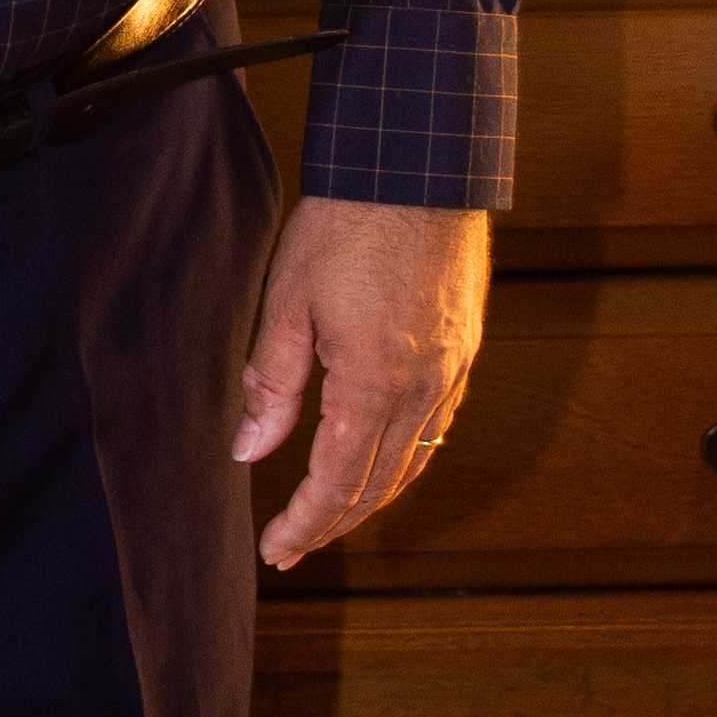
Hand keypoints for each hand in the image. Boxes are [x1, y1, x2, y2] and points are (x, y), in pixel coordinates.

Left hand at [232, 196, 490, 571]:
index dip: (304, 522)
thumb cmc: (346, 225)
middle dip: (333, 523)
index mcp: (373, 383)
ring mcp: (453, 372)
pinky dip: (406, 460)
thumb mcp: (287, 301)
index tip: (275, 548)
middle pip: (379, 485)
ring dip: (371, 499)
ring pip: (415, 462)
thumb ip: (272, 382)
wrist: (419, 168)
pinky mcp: (466, 352)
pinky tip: (382, 462)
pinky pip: (437, 428)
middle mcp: (423, 390)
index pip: (338, 482)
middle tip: (293, 548)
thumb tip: (250, 449)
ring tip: (331, 519)